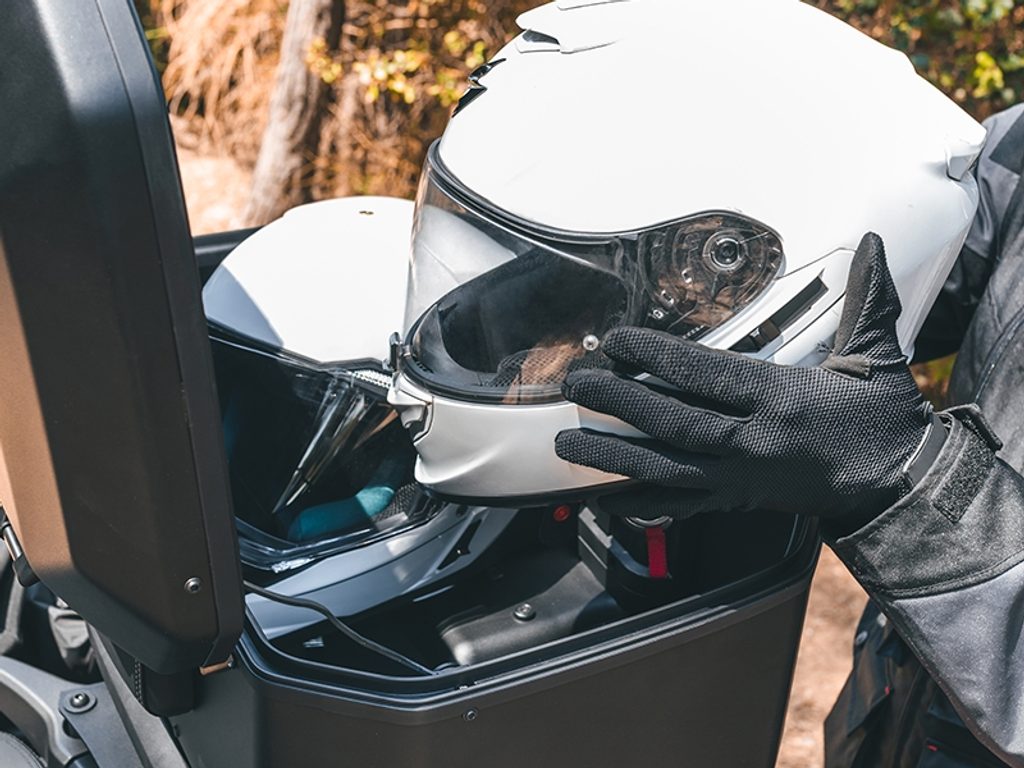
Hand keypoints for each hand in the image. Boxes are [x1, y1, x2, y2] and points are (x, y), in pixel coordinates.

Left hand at [555, 233, 935, 532]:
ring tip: (567, 444)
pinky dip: (641, 502)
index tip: (616, 341)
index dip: (655, 356)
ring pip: (665, 469)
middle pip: (674, 422)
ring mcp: (741, 478)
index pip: (705, 375)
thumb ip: (866, 299)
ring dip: (612, 456)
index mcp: (781, 399)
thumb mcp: (877, 356)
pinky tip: (605, 496)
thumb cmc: (884, 420)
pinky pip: (680, 506)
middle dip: (619, 403)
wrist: (901, 487)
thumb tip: (872, 244)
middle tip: (576, 387)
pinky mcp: (737, 503)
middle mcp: (754, 442)